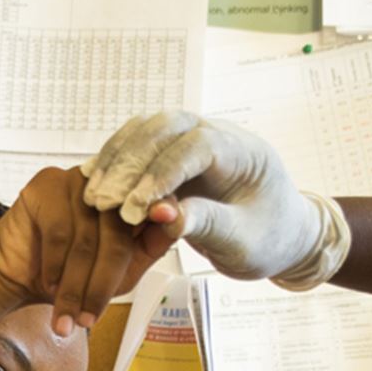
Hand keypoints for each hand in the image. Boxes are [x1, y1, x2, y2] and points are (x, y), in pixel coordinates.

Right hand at [0, 166, 172, 335]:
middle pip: (117, 234)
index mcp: (133, 197)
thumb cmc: (74, 274)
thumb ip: (150, 248)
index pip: (154, 204)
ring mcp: (78, 180)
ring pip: (86, 239)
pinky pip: (58, 230)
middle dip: (101, 285)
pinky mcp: (47, 183)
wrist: (18, 273)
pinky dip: (55, 265)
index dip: (164, 211)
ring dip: (74, 287)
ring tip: (67, 318)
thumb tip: (175, 225)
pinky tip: (49, 284)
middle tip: (89, 320)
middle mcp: (108, 183)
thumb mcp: (122, 271)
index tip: (171, 219)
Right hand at [81, 111, 321, 281]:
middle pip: (166, 128)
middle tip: (103, 202)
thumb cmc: (267, 240)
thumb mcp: (241, 243)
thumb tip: (161, 215)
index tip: (137, 209)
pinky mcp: (174, 152)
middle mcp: (218, 134)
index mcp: (244, 153)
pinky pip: (139, 146)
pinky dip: (115, 162)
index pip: (197, 146)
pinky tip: (93, 183)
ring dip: (117, 160)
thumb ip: (204, 224)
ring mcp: (194, 138)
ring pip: (147, 130)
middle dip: (131, 164)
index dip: (163, 173)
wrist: (278, 234)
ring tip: (93, 196)